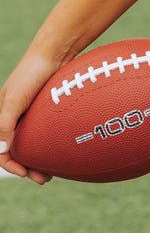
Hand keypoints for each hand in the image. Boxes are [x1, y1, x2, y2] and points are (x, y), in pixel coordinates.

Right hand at [0, 51, 61, 184]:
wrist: (54, 52)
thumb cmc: (31, 73)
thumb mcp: (15, 100)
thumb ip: (5, 124)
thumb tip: (1, 151)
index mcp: (0, 116)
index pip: (0, 149)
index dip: (10, 164)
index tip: (26, 174)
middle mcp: (13, 117)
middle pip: (17, 150)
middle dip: (27, 167)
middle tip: (44, 179)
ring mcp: (30, 114)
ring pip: (32, 144)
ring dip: (39, 159)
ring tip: (53, 172)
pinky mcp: (45, 110)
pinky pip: (44, 133)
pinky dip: (49, 145)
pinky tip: (61, 153)